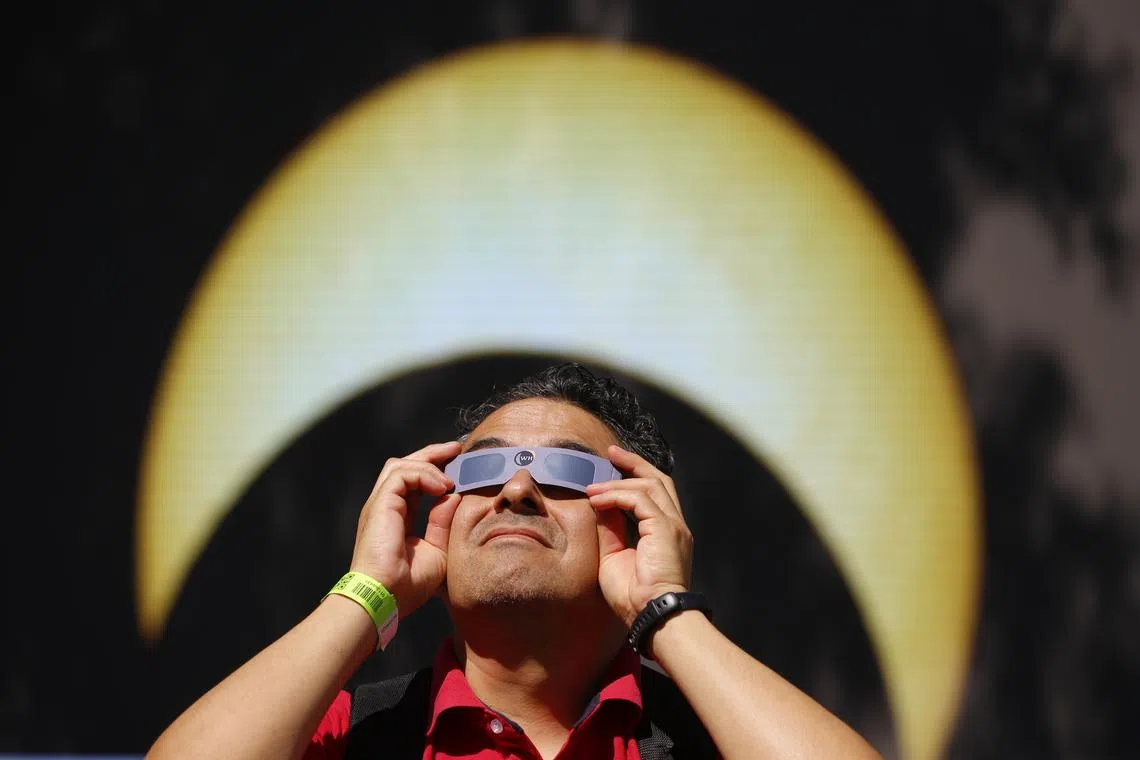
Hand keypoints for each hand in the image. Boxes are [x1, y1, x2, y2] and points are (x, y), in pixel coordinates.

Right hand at [348, 441, 461, 618]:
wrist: (385, 598)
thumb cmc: (407, 585)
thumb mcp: (436, 551)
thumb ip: (442, 523)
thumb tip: (453, 497)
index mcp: (396, 517)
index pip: (414, 482)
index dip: (435, 470)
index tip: (458, 465)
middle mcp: (385, 507)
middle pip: (405, 466)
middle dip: (432, 454)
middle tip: (457, 449)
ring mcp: (380, 504)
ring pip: (401, 464)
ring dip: (429, 463)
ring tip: (452, 475)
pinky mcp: (380, 504)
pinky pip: (401, 474)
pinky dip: (424, 474)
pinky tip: (443, 487)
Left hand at [588, 445, 692, 626]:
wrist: (652, 616)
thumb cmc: (634, 597)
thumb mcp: (614, 557)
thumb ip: (610, 530)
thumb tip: (599, 507)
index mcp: (666, 532)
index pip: (655, 493)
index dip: (635, 476)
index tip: (612, 467)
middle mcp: (674, 524)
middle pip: (658, 479)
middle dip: (633, 463)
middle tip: (610, 453)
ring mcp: (673, 525)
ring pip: (649, 484)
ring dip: (618, 480)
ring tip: (593, 484)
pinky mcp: (666, 528)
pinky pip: (639, 499)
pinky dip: (616, 495)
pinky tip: (597, 499)